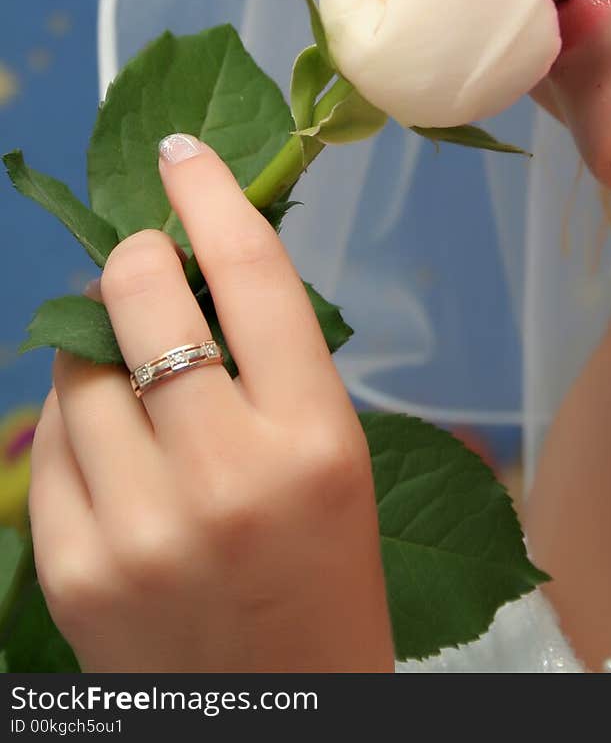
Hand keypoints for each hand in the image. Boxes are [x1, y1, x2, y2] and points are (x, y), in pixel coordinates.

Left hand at [28, 138, 394, 672]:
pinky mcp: (74, 571)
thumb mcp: (336, 456)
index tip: (184, 154)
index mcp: (313, 442)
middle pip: (140, 297)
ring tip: (134, 375)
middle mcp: (224, 478)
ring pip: (77, 365)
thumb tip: (194, 263)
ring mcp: (139, 528)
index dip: (211, 194)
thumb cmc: (325, 574)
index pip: (250, 275)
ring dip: (99, 342)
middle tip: (146, 259)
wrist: (282, 722)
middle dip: (136, 256)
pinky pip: (44, 444)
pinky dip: (72, 421)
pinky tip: (112, 444)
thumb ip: (273, 361)